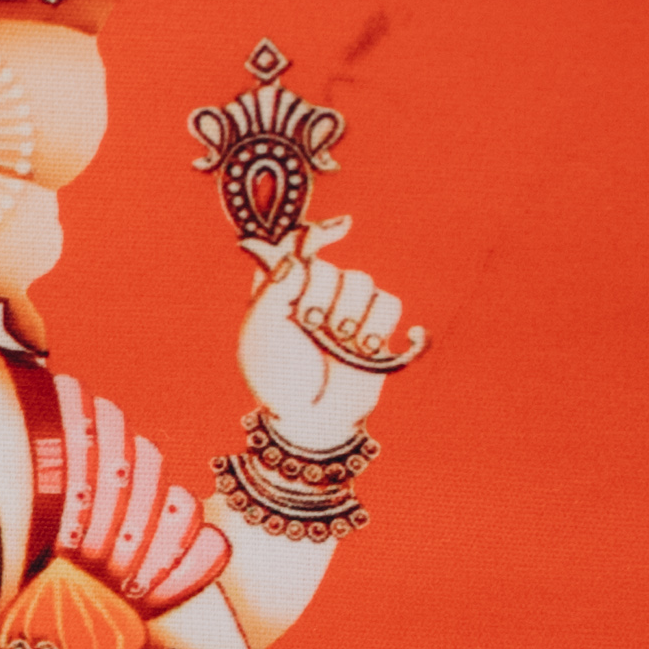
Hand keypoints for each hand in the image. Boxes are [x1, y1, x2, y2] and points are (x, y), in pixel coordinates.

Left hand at [237, 222, 422, 449]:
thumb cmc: (276, 378)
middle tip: (310, 324)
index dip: (315, 233)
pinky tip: (364, 346)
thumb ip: (273, 287)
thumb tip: (295, 256)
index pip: (297, 243)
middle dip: (320, 293)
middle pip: (329, 264)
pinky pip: (389, 303)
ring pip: (362, 280)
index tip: (338, 229)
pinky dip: (378, 323)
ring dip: (348, 312)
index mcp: (279, 286)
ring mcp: (346, 308)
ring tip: (337, 341)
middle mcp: (314, 291)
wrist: (310, 419)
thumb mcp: (259, 332)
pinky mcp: (376, 326)